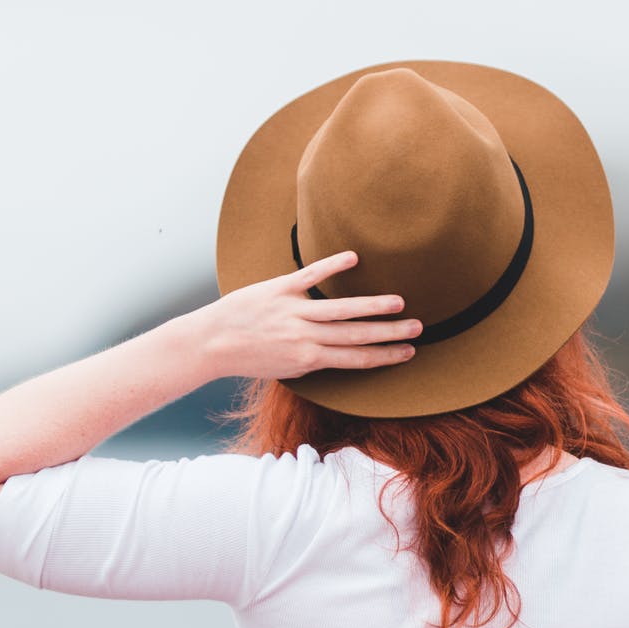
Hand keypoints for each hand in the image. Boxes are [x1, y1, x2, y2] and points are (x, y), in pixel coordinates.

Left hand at [201, 249, 423, 381]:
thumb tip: (334, 355)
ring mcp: (293, 311)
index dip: (385, 356)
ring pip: (341, 309)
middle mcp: (305, 336)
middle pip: (356, 335)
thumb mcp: (283, 369)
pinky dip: (331, 266)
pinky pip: (309, 277)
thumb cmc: (246, 358)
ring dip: (372, 305)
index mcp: (308, 359)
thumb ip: (310, 361)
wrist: (210, 343)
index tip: (408, 353)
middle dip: (390, 333)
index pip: (355, 359)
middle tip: (418, 328)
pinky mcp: (279, 289)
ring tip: (399, 302)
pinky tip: (353, 258)